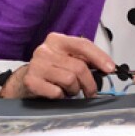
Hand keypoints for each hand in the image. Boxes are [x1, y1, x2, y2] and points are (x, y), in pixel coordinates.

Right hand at [0, 32, 114, 98]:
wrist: (24, 80)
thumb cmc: (52, 69)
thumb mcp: (68, 58)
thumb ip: (85, 59)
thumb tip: (108, 67)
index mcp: (57, 40)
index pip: (83, 45)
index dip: (99, 57)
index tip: (110, 68)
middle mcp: (45, 50)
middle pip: (79, 67)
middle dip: (89, 82)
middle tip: (91, 90)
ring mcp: (37, 65)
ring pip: (70, 80)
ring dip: (74, 90)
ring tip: (69, 89)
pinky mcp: (31, 81)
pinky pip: (57, 92)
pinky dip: (61, 96)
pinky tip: (57, 92)